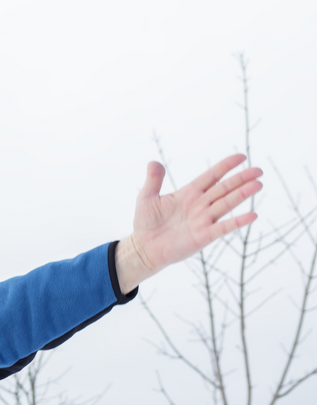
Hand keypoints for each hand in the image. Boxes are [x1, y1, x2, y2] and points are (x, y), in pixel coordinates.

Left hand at [116, 154, 262, 292]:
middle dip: (241, 179)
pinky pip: (224, 227)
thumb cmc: (146, 222)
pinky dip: (238, 222)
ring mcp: (203, 220)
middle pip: (224, 188)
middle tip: (259, 170)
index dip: (226, 166)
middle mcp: (200, 205)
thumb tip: (154, 162)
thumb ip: (153, 180)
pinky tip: (252, 215)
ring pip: (227, 204)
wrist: (144, 247)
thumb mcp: (147, 197)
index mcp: (189, 193)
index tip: (241, 157)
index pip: (211, 176)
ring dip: (242, 194)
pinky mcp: (204, 236)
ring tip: (258, 184)